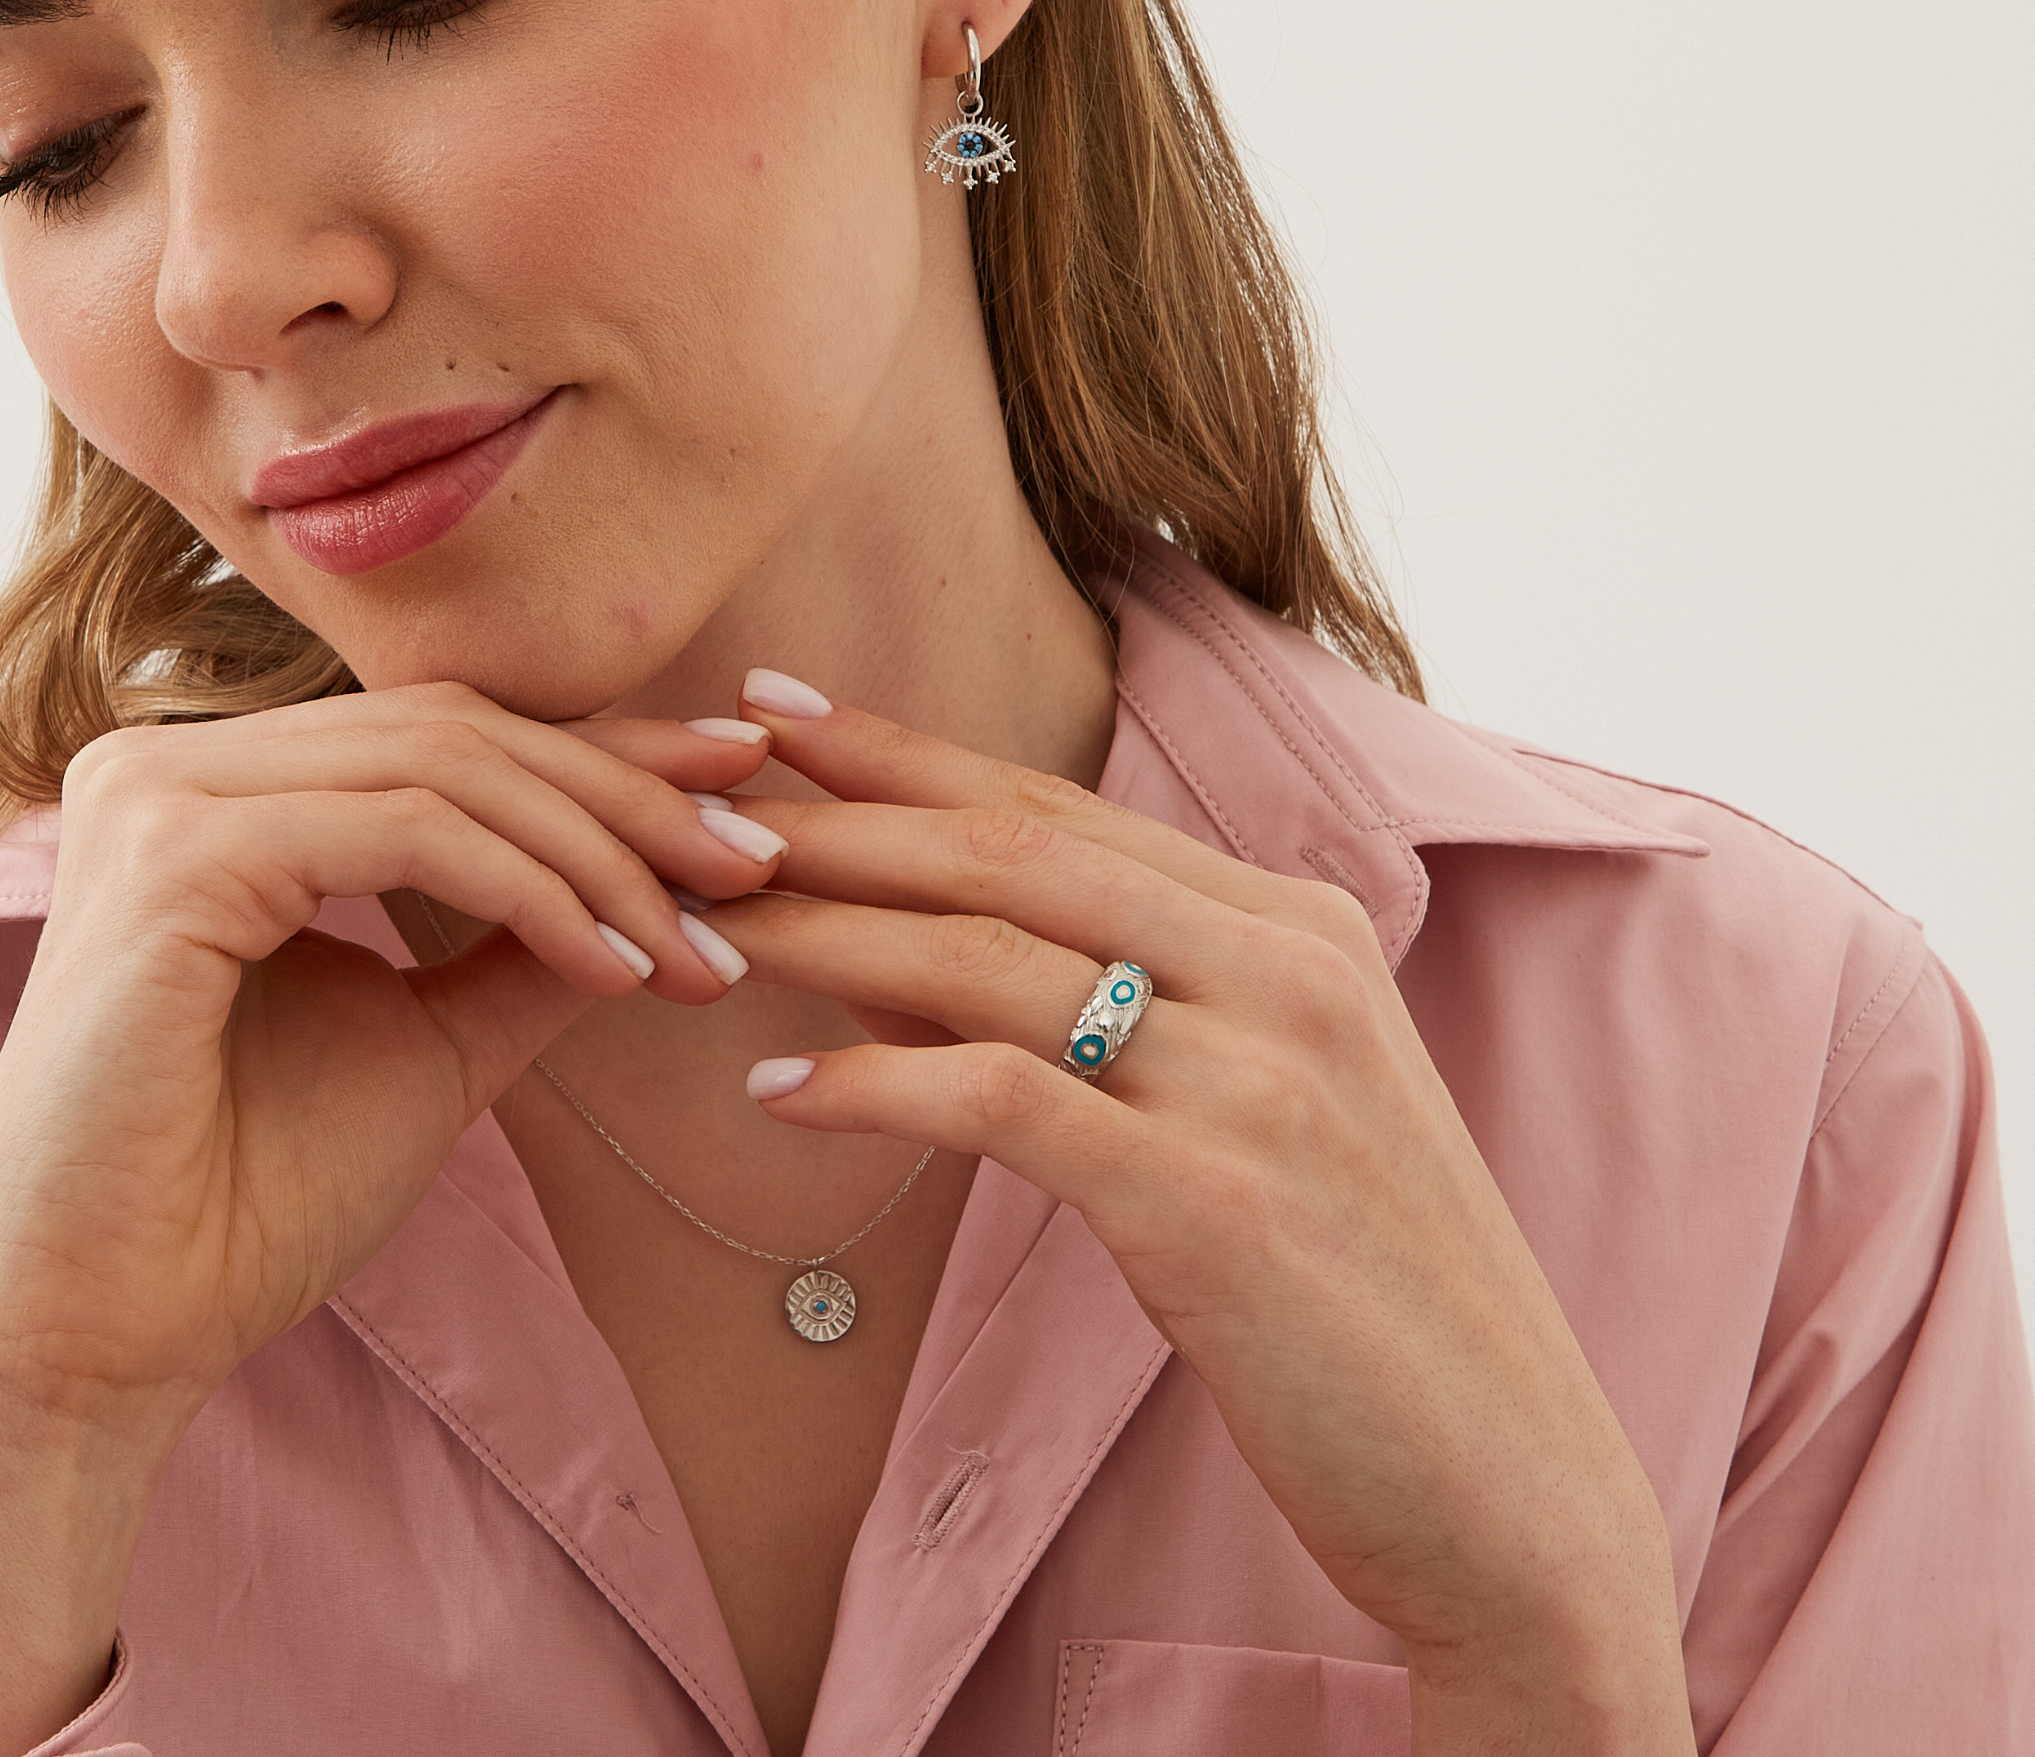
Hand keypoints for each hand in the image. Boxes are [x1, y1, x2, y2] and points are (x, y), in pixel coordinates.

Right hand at [0, 683, 780, 1756]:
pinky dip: (531, 889)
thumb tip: (673, 879)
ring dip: (599, 855)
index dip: (605, 760)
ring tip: (697, 946)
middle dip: (627, 798)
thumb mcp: (431, 1041)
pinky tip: (613, 965)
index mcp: (221, 791)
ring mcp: (160, 797)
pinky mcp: (171, 856)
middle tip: (757, 863)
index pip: (449, 738)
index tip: (741, 796)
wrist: (105, 1342)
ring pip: (445, 770)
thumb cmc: (245, 1202)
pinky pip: (405, 832)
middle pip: (458, 733)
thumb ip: (529, 946)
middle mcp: (173, 763)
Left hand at [711, 680, 1693, 1756]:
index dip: (903, 753)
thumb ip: (1091, 1012)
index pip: (1058, 809)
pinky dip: (872, 1088)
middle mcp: (1288, 972)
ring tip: (698, 923)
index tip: (777, 706)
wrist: (1507, 1490)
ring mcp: (1259, 1080)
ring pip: (988, 960)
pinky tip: (776, 1094)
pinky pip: (1002, 1104)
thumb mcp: (1249, 1112)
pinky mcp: (1215, 1204)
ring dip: (820, 933)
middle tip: (690, 796)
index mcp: (1301, 928)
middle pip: (1009, 854)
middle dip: (832, 816)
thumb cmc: (1356, 1298)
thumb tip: (880, 955)